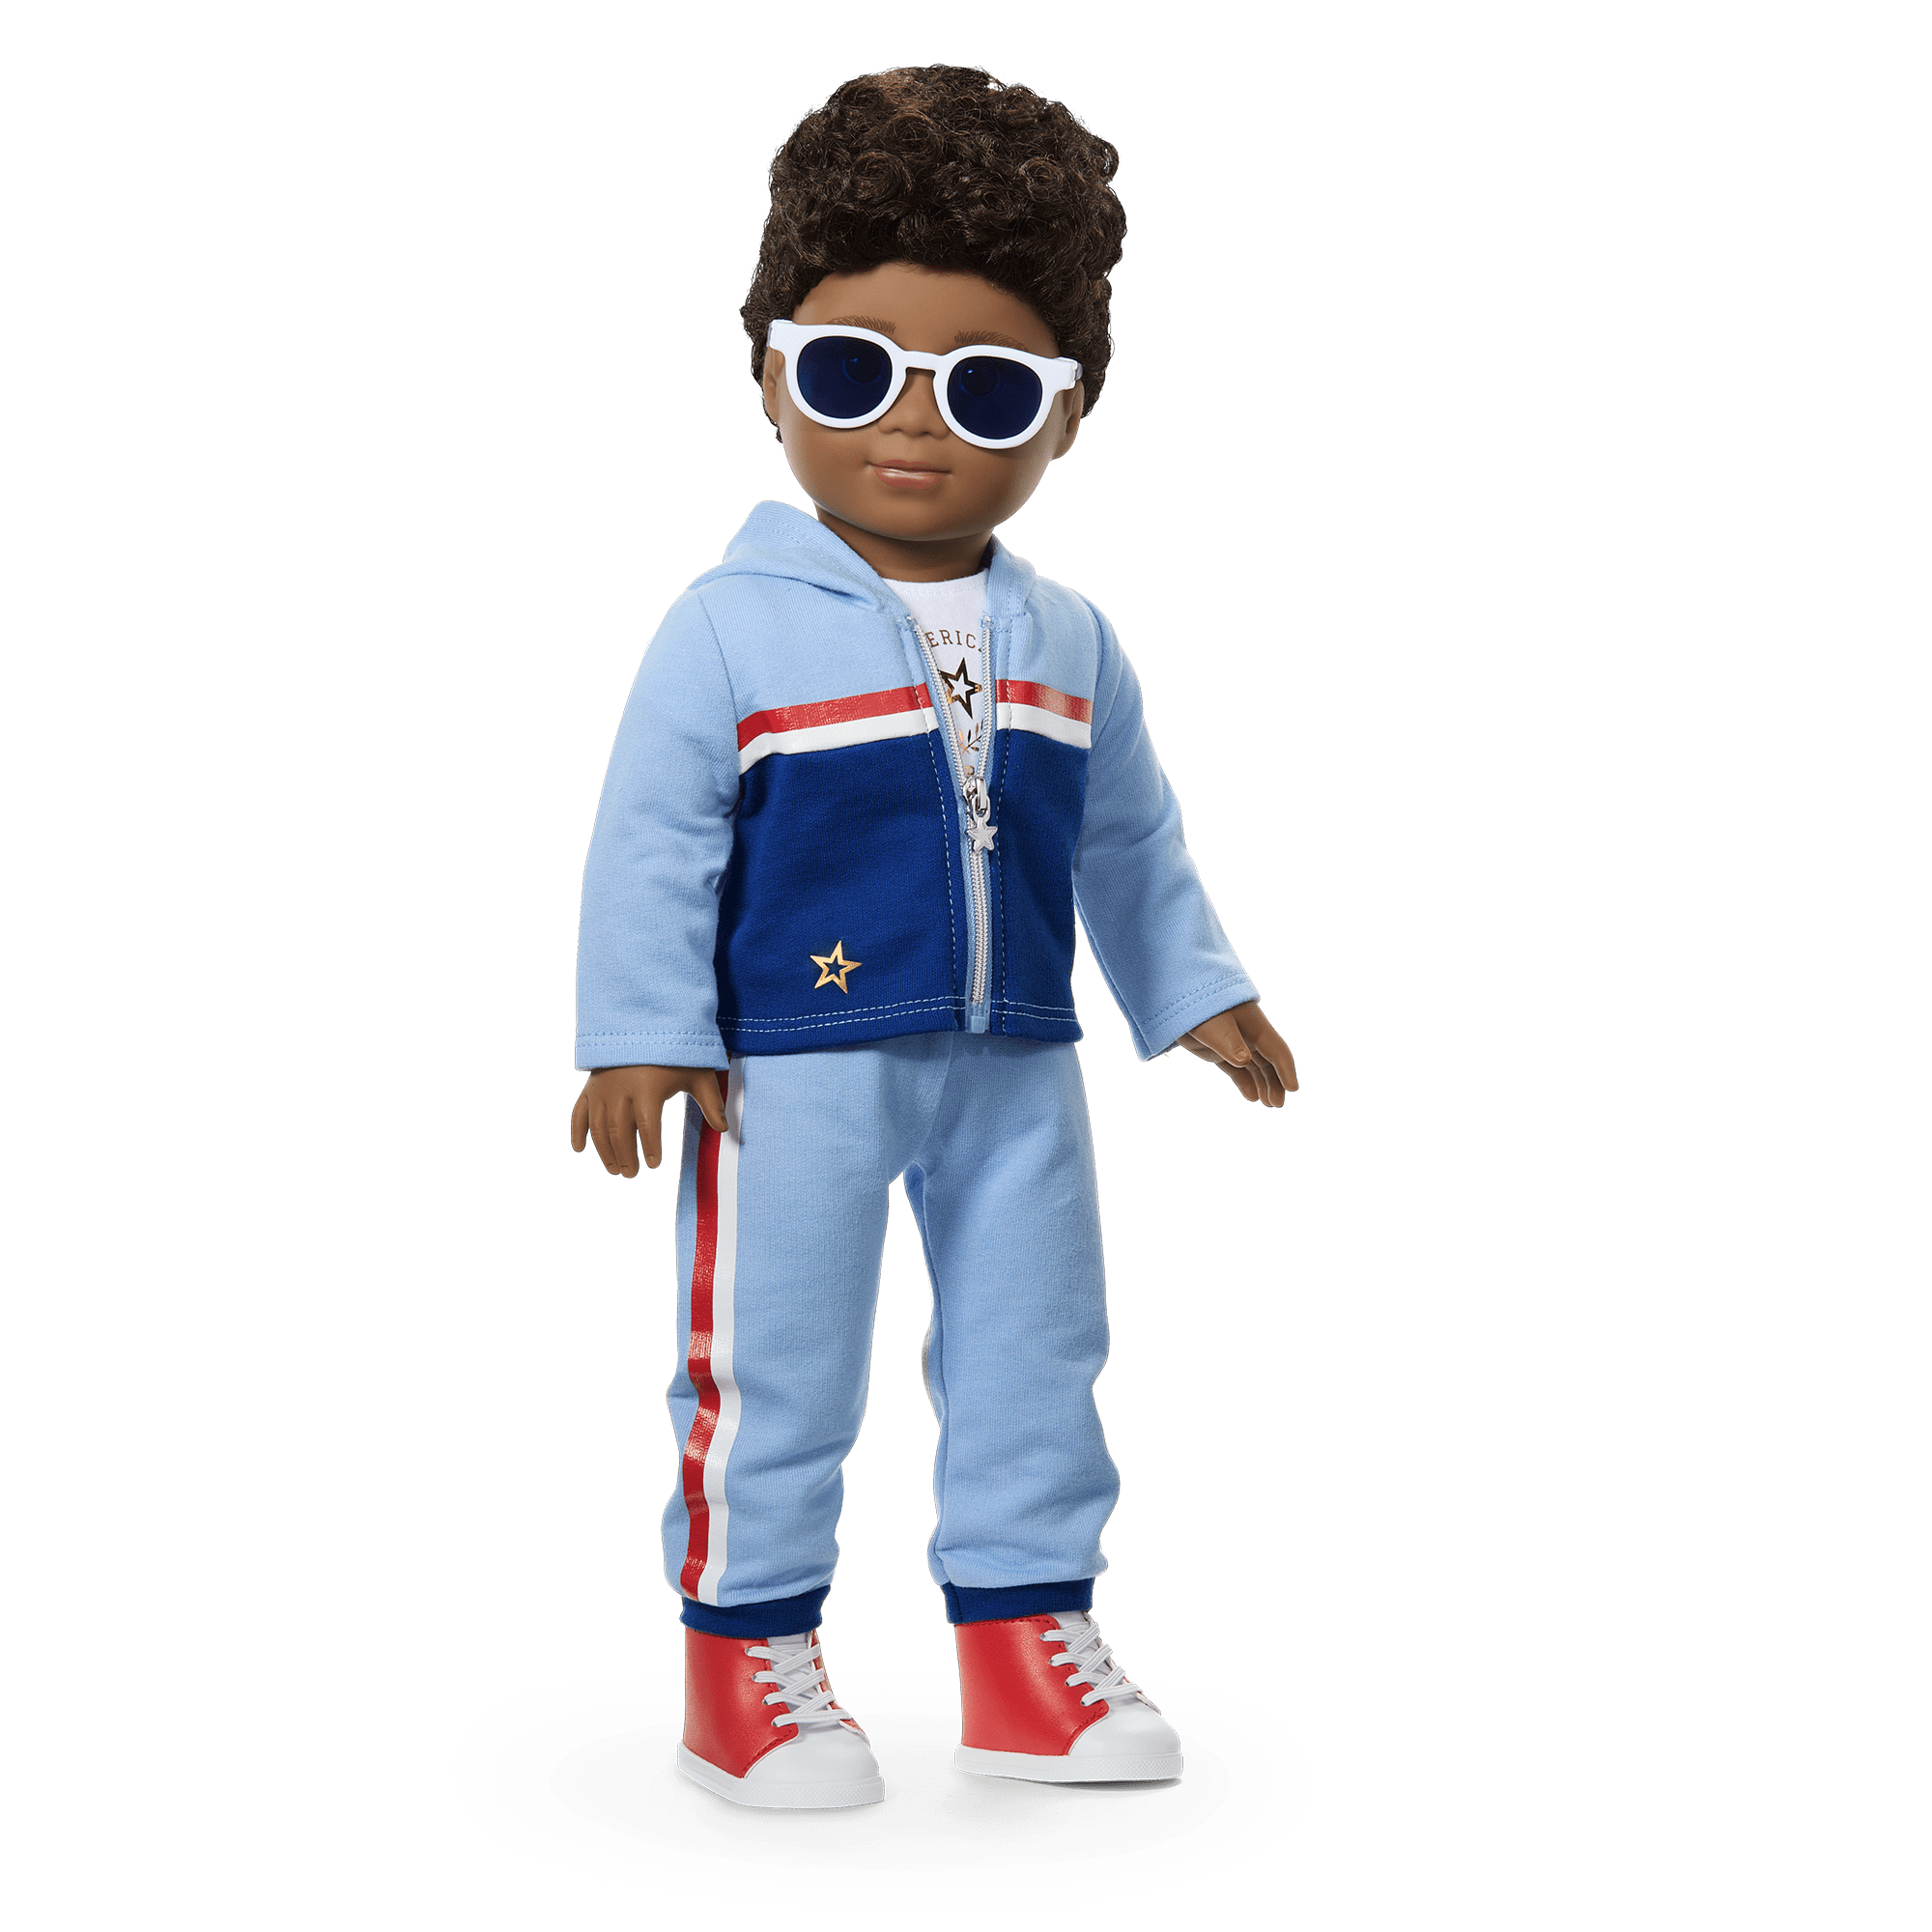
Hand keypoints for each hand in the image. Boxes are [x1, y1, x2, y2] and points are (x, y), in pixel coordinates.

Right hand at [570, 1065, 727, 1176]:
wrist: (644, 1022)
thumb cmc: (675, 1050)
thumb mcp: (697, 1073)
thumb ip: (710, 1102)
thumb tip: (724, 1130)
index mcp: (647, 1086)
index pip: (646, 1124)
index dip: (650, 1146)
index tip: (655, 1164)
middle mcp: (620, 1088)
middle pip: (619, 1130)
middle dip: (625, 1154)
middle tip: (632, 1173)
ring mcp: (602, 1087)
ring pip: (598, 1125)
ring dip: (604, 1149)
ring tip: (615, 1168)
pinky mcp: (591, 1085)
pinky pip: (579, 1111)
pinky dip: (578, 1130)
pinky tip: (579, 1148)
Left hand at [1178, 1000, 1297, 1105]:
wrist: (1177, 993)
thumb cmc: (1200, 1005)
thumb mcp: (1215, 1024)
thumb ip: (1230, 1042)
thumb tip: (1245, 1061)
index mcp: (1254, 1026)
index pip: (1276, 1050)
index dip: (1285, 1069)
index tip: (1293, 1088)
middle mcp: (1248, 1035)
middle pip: (1268, 1062)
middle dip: (1275, 1082)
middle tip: (1276, 1103)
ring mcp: (1233, 1042)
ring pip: (1254, 1067)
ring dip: (1262, 1083)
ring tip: (1268, 1102)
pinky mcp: (1216, 1049)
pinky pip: (1235, 1069)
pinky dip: (1245, 1081)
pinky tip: (1251, 1096)